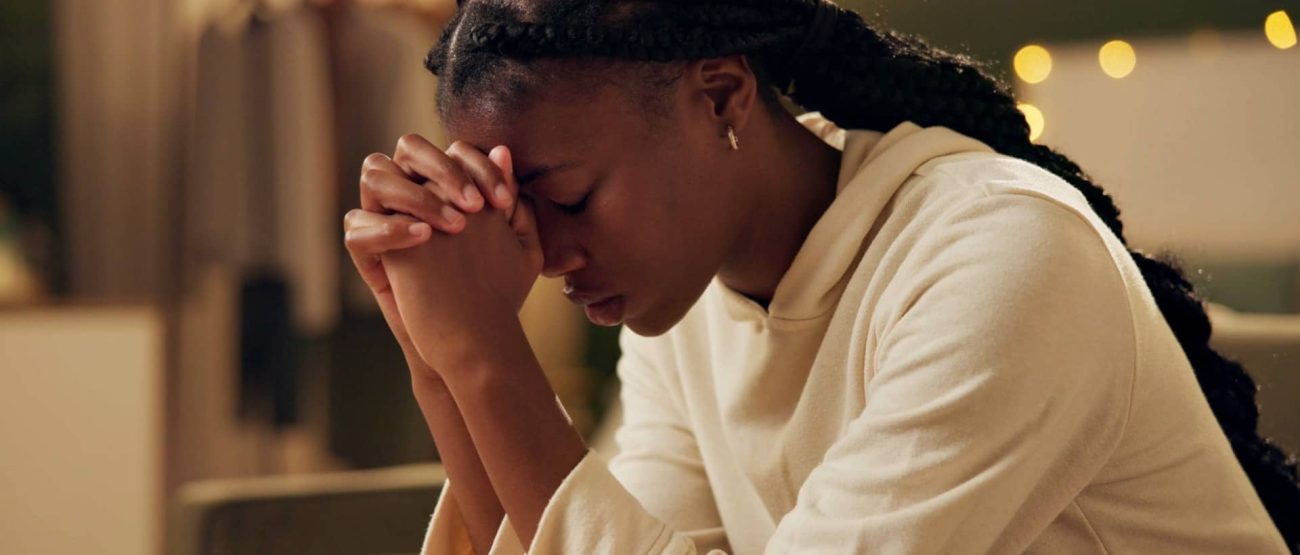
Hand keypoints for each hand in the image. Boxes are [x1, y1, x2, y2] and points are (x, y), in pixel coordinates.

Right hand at [344, 134, 523, 377]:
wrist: (471, 339)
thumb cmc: (495, 289)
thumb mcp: (516, 242)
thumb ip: (509, 197)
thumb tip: (503, 150)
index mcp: (447, 184)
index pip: (455, 150)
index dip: (480, 167)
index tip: (506, 202)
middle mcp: (412, 191)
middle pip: (410, 148)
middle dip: (443, 169)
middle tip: (475, 207)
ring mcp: (384, 216)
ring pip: (374, 174)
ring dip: (415, 195)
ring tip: (452, 227)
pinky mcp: (366, 249)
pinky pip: (356, 225)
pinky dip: (388, 228)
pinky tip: (424, 240)